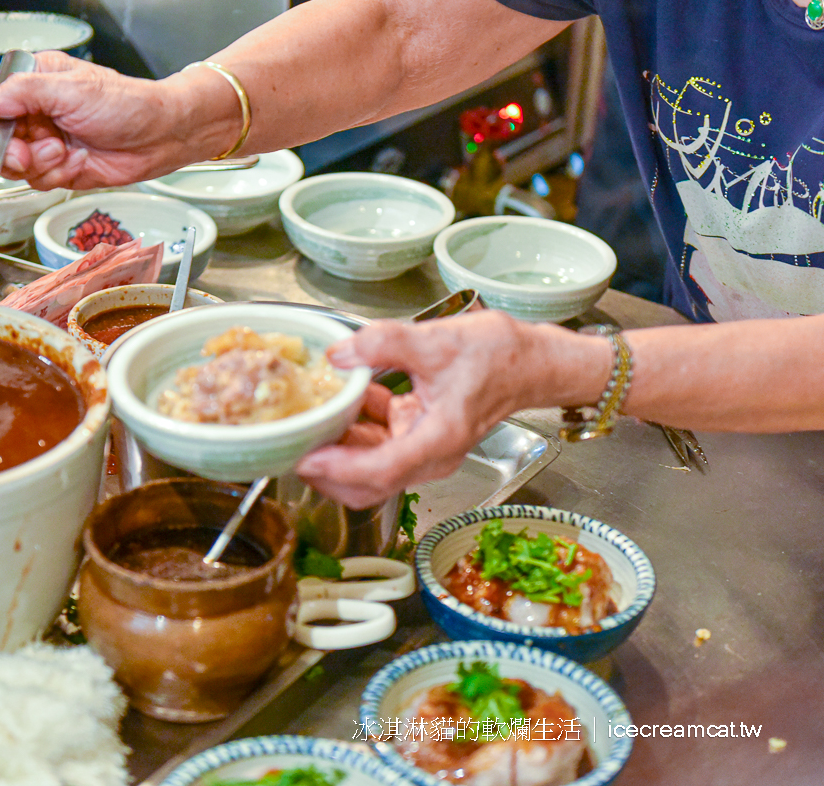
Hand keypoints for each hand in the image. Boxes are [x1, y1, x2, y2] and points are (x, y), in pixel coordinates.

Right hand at [0, 52, 198, 190]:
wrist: (161, 136)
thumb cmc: (127, 104)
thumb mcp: (71, 90)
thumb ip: (23, 93)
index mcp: (35, 79)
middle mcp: (35, 109)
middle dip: (10, 150)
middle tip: (29, 153)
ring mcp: (45, 140)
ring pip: (14, 164)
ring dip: (37, 164)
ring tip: (63, 151)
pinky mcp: (58, 166)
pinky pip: (36, 180)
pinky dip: (54, 175)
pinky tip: (76, 162)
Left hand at [295, 312, 532, 508]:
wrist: (531, 362)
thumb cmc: (499, 356)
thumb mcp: (439, 339)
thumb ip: (385, 343)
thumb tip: (339, 353)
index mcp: (439, 440)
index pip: (381, 470)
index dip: (339, 468)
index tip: (306, 458)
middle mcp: (430, 456)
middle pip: (367, 484)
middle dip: (327, 471)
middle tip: (292, 444)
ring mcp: (423, 449)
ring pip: (367, 467)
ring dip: (336, 448)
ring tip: (308, 421)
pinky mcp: (417, 436)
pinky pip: (376, 442)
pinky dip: (355, 427)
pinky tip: (344, 399)